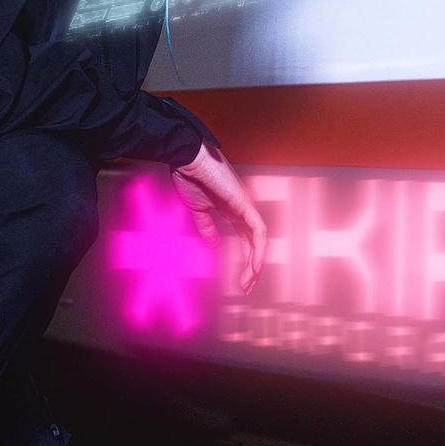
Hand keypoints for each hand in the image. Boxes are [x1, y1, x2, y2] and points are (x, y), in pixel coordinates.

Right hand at [171, 141, 265, 293]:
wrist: (185, 158)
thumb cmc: (190, 176)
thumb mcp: (198, 210)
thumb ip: (207, 228)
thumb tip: (213, 246)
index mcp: (232, 209)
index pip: (245, 239)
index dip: (244, 260)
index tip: (239, 280)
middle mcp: (243, 208)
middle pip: (254, 242)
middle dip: (251, 267)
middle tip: (245, 287)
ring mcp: (246, 205)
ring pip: (259, 239)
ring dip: (256, 263)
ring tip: (249, 281)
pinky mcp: (245, 203)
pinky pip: (258, 230)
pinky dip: (258, 249)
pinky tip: (254, 265)